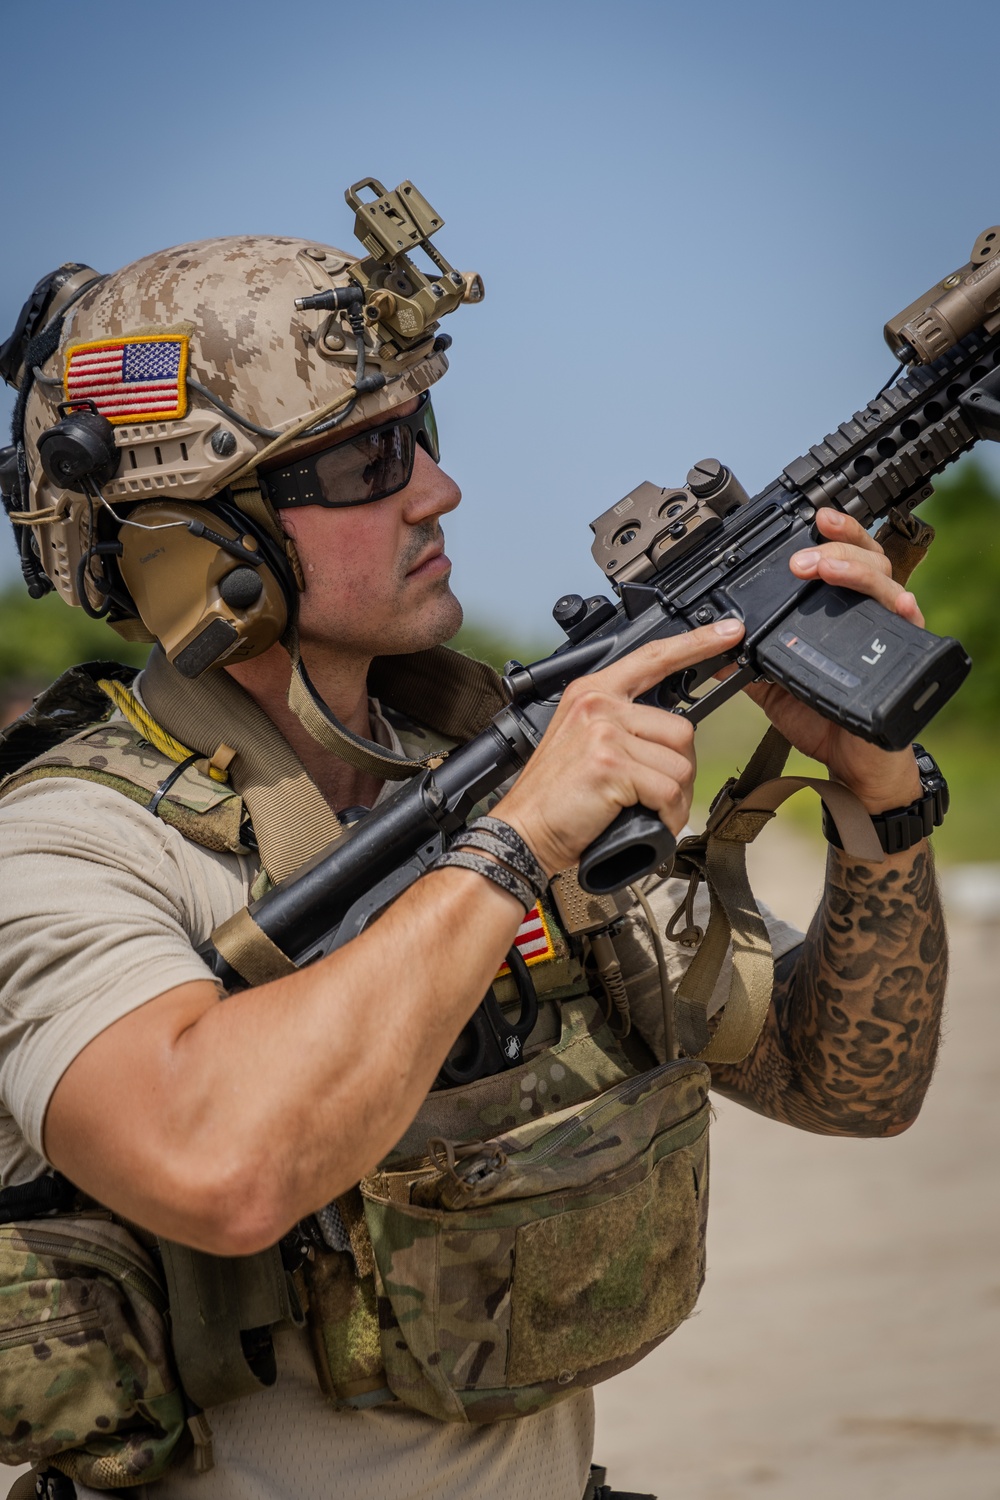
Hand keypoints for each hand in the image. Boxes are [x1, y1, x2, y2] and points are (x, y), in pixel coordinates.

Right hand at [496, 618, 745, 874]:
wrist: (522, 831)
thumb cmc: (553, 797)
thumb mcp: (581, 742)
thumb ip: (619, 725)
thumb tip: (667, 737)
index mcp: (592, 692)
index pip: (653, 657)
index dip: (696, 644)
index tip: (728, 631)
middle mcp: (599, 705)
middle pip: (680, 729)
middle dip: (677, 770)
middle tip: (653, 794)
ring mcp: (604, 732)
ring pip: (679, 764)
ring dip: (674, 798)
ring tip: (646, 810)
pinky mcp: (611, 764)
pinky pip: (668, 791)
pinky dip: (668, 816)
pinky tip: (648, 822)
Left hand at [745, 508, 922, 812]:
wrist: (849, 763)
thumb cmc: (820, 721)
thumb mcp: (772, 687)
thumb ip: (747, 662)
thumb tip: (708, 648)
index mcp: (834, 612)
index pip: (837, 558)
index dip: (830, 535)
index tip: (809, 520)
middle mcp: (864, 614)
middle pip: (865, 556)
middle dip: (834, 546)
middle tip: (801, 559)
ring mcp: (887, 632)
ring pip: (884, 580)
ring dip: (854, 569)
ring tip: (824, 569)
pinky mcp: (905, 657)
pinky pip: (909, 623)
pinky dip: (902, 607)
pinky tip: (894, 600)